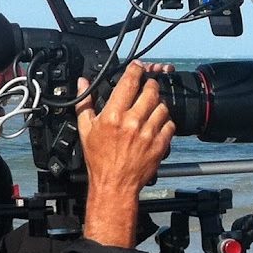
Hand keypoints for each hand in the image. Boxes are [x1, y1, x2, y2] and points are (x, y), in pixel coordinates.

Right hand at [78, 64, 173, 247]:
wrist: (114, 185)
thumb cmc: (100, 160)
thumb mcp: (86, 130)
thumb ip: (85, 103)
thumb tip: (82, 83)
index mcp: (113, 115)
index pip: (129, 82)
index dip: (136, 69)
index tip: (138, 67)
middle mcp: (132, 122)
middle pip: (150, 91)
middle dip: (150, 85)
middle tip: (147, 87)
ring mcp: (148, 133)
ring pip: (162, 106)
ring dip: (158, 104)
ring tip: (152, 108)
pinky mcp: (160, 144)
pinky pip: (170, 124)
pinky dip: (166, 122)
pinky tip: (157, 125)